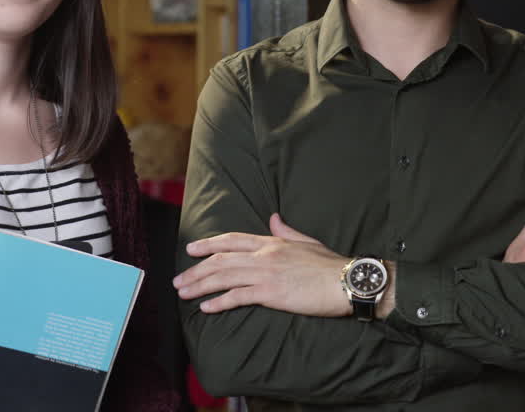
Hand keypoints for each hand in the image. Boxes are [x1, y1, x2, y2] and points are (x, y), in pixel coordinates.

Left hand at [174, 213, 350, 316]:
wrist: (346, 280)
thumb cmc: (330, 265)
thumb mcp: (306, 241)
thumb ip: (286, 231)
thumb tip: (273, 218)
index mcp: (272, 241)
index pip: (232, 240)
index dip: (209, 244)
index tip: (191, 249)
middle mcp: (264, 254)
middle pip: (221, 259)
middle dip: (196, 269)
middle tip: (178, 280)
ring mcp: (266, 273)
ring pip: (223, 277)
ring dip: (200, 285)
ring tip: (184, 293)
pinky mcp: (271, 292)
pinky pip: (237, 296)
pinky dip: (219, 301)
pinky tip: (206, 307)